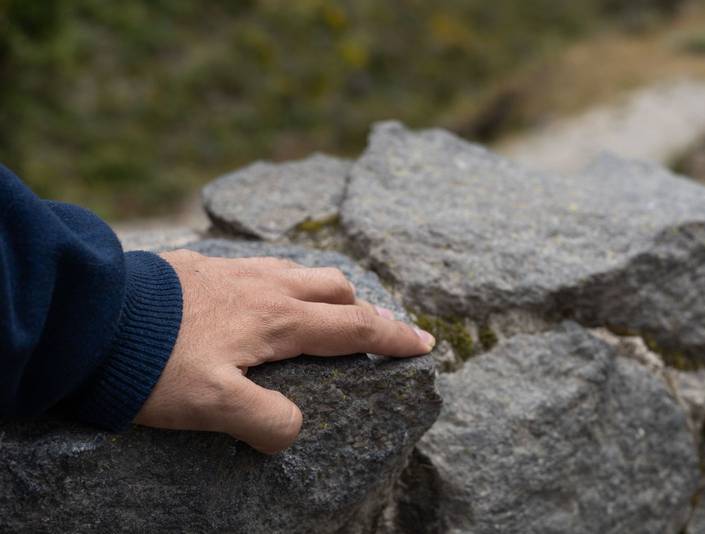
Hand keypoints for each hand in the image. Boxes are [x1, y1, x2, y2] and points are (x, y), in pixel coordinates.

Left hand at [134, 249, 434, 453]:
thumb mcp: (213, 406)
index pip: (356, 329)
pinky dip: (285, 281)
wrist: (93, 317)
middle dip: (365, 310)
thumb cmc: (154, 362)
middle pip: (337, 289)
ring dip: (325, 292)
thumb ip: (265, 422)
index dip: (395, 338)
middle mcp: (267, 288)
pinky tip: (264, 296)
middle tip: (375, 333)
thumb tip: (292, 429)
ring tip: (325, 312)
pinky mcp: (206, 265)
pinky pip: (263, 267)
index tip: (425, 345)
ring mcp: (236, 271)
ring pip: (301, 271)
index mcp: (279, 320)